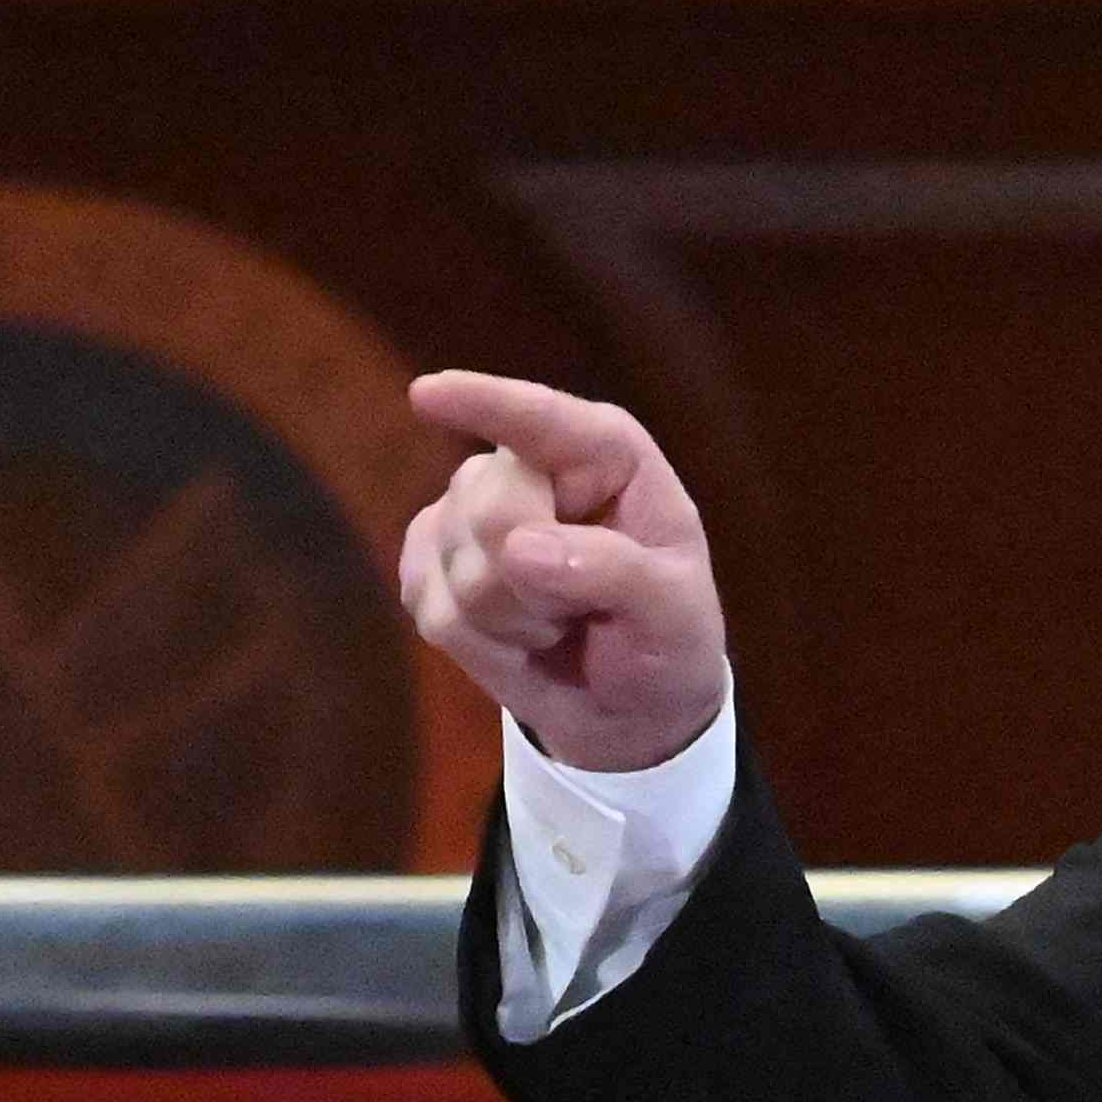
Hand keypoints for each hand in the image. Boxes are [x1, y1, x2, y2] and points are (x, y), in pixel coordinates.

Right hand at [400, 371, 727, 775]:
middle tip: (582, 612)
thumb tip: (519, 548)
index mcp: (603, 454)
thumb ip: (614, 571)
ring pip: (456, 566)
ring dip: (511, 620)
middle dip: (531, 582)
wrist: (628, 705)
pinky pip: (428, 604)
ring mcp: (468, 513)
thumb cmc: (666, 637)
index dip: (483, 402)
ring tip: (558, 625)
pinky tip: (517, 638)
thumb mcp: (675, 612)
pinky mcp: (428, 565)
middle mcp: (527, 467)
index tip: (426, 396)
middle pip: (489, 509)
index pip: (539, 420)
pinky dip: (478, 644)